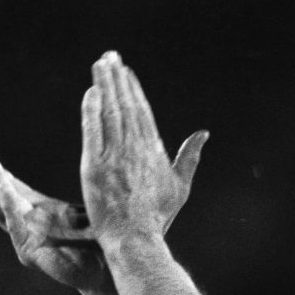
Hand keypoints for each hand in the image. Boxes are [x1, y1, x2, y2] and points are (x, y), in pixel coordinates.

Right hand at [0, 152, 106, 290]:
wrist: (105, 271)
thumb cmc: (98, 245)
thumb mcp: (84, 215)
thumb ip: (74, 203)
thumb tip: (87, 170)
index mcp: (40, 217)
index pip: (17, 194)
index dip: (4, 178)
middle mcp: (29, 229)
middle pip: (3, 203)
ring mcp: (26, 242)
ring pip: (4, 213)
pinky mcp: (28, 253)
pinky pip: (15, 226)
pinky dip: (10, 208)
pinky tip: (6, 189)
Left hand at [80, 51, 208, 243]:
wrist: (136, 238)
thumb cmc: (158, 217)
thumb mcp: (180, 187)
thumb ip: (190, 157)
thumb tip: (204, 134)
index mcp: (155, 152)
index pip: (143, 112)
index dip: (133, 89)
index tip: (126, 71)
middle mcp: (136, 149)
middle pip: (126, 105)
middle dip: (118, 78)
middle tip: (110, 56)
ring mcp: (114, 156)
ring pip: (110, 111)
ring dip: (105, 85)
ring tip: (100, 64)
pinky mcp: (94, 166)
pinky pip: (93, 130)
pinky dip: (92, 109)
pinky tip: (91, 91)